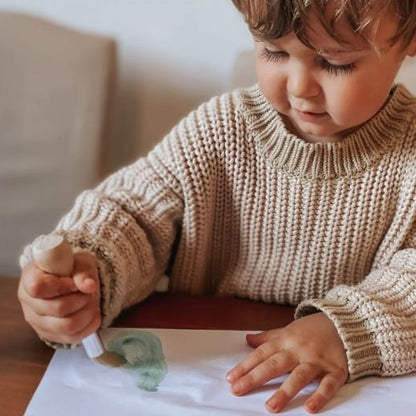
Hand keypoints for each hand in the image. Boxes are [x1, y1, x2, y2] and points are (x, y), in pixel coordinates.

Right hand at [18, 250, 100, 344]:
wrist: (72, 280)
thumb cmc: (72, 268)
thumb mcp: (80, 261)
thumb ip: (83, 271)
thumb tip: (89, 286)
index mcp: (30, 278)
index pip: (38, 287)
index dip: (61, 286)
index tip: (75, 282)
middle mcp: (29, 302)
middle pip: (58, 309)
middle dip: (82, 299)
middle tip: (90, 291)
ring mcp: (38, 322)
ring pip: (67, 326)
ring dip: (88, 312)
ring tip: (92, 301)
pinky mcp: (50, 335)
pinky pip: (73, 337)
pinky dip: (89, 325)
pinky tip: (93, 312)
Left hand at [226, 312, 347, 412]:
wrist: (343, 322)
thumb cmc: (311, 329)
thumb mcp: (287, 329)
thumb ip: (267, 337)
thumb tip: (247, 340)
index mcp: (285, 340)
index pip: (261, 354)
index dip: (245, 366)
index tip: (230, 378)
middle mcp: (299, 350)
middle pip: (274, 364)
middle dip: (255, 377)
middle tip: (237, 390)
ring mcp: (317, 360)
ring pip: (299, 376)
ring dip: (285, 391)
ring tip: (270, 407)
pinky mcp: (336, 370)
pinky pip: (328, 385)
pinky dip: (320, 396)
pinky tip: (309, 409)